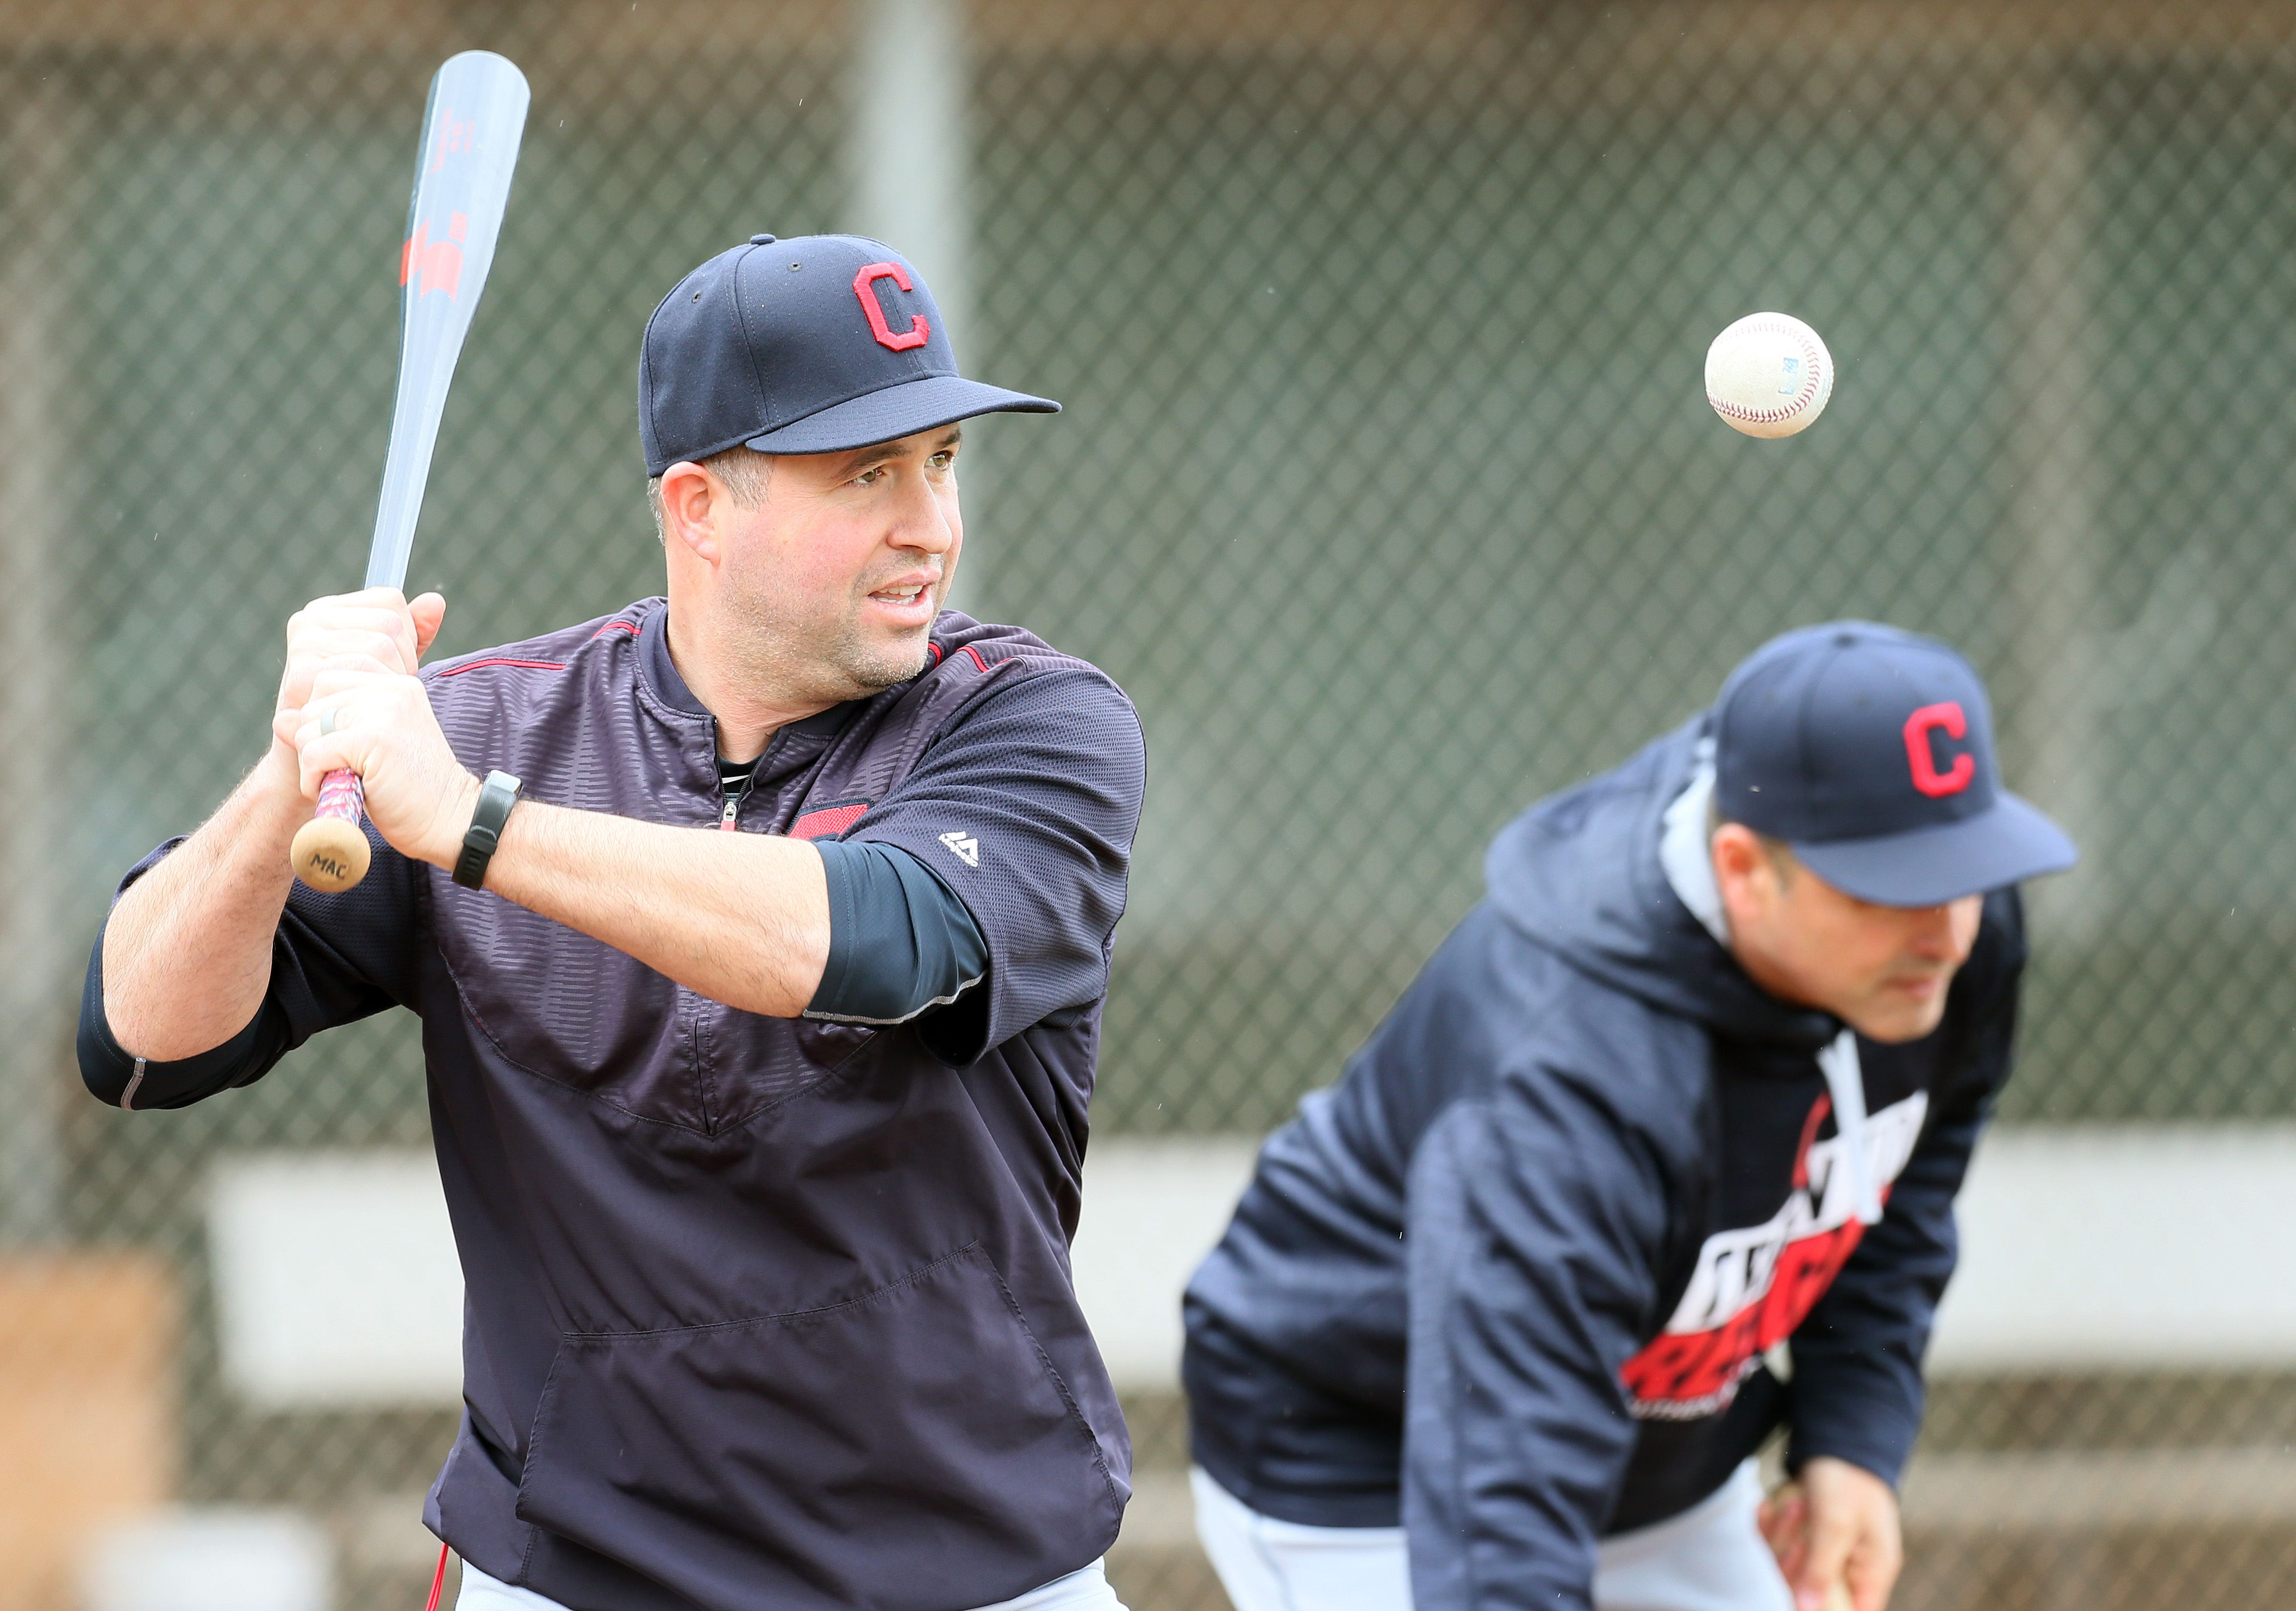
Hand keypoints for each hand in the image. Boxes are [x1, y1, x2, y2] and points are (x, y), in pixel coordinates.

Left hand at [274, 587, 476, 867]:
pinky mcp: (373, 738)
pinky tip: (338, 790)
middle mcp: (390, 689)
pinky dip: (314, 780)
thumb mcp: (370, 749)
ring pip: (307, 729)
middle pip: (312, 705)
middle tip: (343, 770)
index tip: (343, 750)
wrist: (451, 820)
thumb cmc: (412, 791)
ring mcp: (383, 711)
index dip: (320, 719)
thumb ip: (332, 727)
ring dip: (312, 764)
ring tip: (342, 782)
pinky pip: (314, 753)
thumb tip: (281, 718)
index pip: (326, 681)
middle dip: (314, 742)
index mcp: (395, 686)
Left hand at [1760, 1457, 1901, 1610]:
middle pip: (1810, 1592)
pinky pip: (1778, 1545)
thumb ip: (1820, 1570)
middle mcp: (1850, 1568)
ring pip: (1789, 1568)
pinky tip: (1767, 1507)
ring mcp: (1825, 1552)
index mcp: (1872, 1572)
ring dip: (1782, 1537)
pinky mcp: (1803, 1536)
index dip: (1821, 1608)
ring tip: (1792, 1505)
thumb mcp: (1835, 1524)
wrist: (1836, 1434)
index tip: (1793, 1592)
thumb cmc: (1847, 1478)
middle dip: (1792, 1560)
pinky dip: (1770, 1527)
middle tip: (1796, 1518)